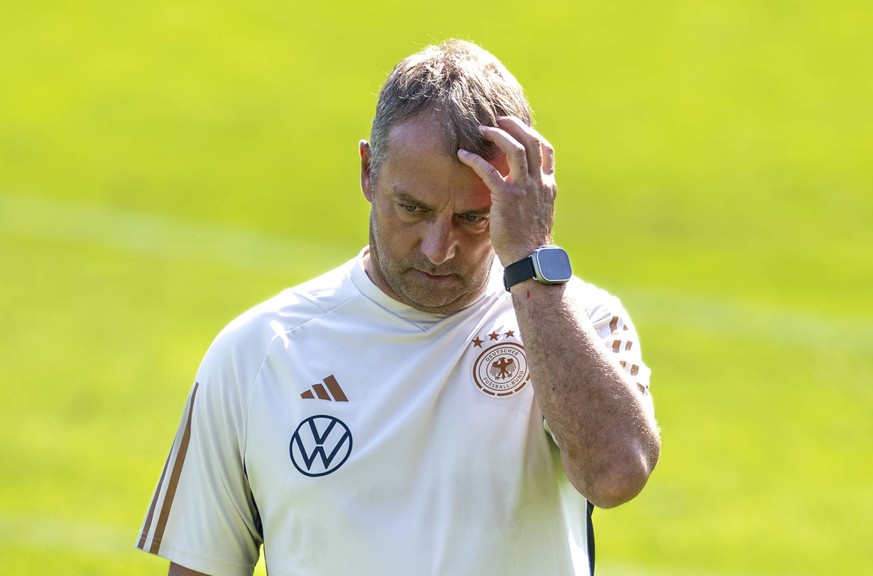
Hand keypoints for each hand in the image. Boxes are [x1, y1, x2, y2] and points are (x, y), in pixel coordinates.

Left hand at [458, 116, 556, 265]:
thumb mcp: (538, 214)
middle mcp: (539, 182)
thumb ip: (532, 197)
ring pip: (515, 149)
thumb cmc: (529, 241)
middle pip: (531, 141)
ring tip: (481, 129)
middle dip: (514, 125)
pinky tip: (462, 155)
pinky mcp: (507, 198)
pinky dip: (474, 160)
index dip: (531, 134)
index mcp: (547, 185)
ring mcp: (524, 189)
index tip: (517, 127)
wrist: (531, 259)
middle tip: (497, 119)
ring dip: (497, 135)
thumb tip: (519, 192)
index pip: (546, 150)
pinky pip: (489, 171)